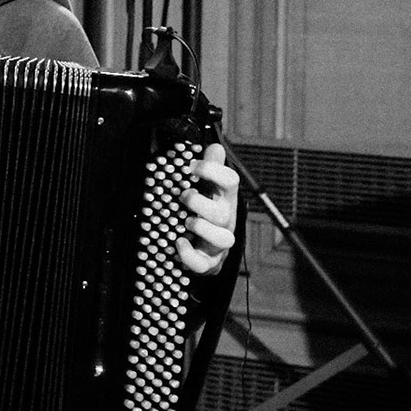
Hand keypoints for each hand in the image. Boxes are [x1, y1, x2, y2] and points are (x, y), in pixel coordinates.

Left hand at [178, 142, 238, 275]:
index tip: (192, 166)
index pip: (231, 181)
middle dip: (200, 203)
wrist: (208, 249)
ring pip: (223, 240)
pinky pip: (204, 264)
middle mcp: (226, 221)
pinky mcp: (210, 262)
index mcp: (225, 199)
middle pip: (223, 212)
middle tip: (184, 196)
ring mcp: (219, 243)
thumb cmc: (207, 212)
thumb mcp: (209, 188)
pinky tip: (179, 242)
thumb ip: (211, 167)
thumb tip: (214, 146)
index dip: (213, 170)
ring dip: (202, 228)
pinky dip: (190, 256)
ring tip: (186, 222)